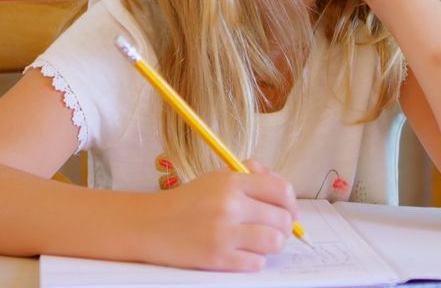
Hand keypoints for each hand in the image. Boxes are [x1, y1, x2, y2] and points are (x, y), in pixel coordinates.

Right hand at [136, 160, 297, 271]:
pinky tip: (241, 254)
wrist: (149, 225)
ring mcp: (223, 232)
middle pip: (282, 219)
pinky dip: (254, 260)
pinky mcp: (217, 257)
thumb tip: (284, 192)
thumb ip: (251, 177)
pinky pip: (256, 263)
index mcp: (231, 181)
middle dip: (282, 227)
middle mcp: (229, 205)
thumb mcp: (217, 178)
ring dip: (271, 245)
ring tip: (258, 243)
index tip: (288, 211)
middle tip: (271, 230)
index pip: (281, 190)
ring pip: (274, 241)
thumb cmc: (188, 202)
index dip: (290, 204)